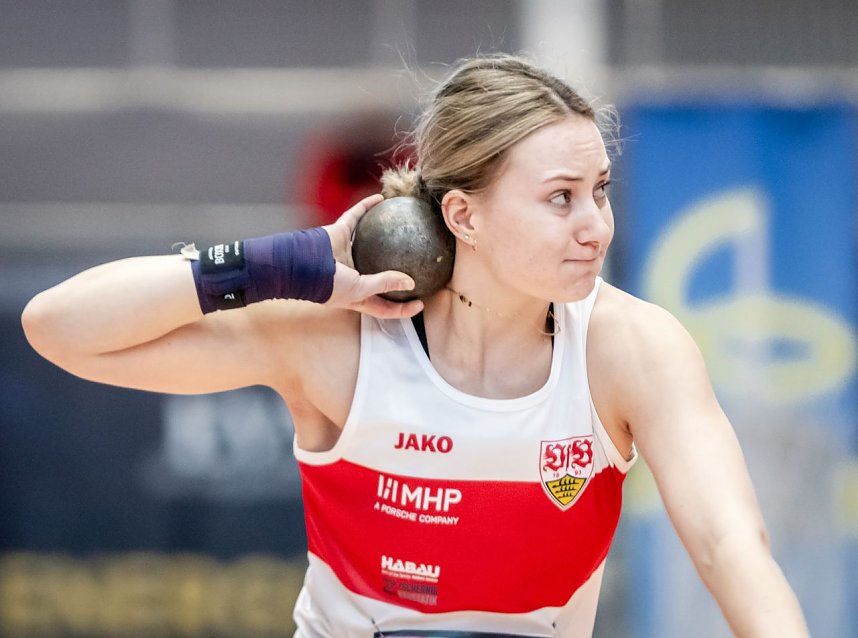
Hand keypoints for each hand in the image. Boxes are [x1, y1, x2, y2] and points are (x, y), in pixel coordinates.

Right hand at [323, 194, 423, 318]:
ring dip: (384, 234)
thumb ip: (384, 284)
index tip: (420, 304)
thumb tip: (411, 282)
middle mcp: (353, 275)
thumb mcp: (359, 290)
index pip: (383, 307)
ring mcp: (346, 254)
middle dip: (397, 273)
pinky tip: (381, 198)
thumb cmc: (326, 284)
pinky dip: (366, 207)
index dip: (402, 309)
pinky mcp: (338, 234)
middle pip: (380, 277)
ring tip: (404, 227)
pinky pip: (356, 217)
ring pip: (370, 244)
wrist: (298, 266)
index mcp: (356, 296)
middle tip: (419, 265)